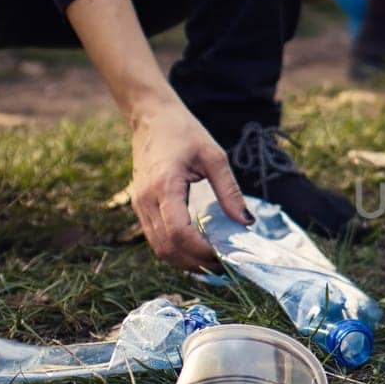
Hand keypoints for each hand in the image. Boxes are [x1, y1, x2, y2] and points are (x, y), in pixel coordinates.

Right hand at [129, 99, 252, 270]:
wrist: (151, 117)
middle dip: (194, 263)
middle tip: (222, 266)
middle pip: (166, 248)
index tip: (223, 255)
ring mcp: (139, 205)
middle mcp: (146, 200)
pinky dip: (175, 250)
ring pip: (158, 248)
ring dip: (184, 261)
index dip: (200, 250)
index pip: (178, 232)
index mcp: (164, 186)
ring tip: (211, 262)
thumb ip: (229, 190)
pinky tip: (195, 249)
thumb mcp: (214, 156)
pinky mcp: (140, 206)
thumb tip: (245, 222)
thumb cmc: (183, 131)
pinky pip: (155, 238)